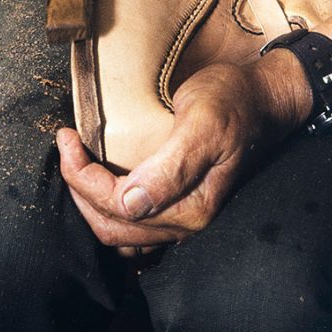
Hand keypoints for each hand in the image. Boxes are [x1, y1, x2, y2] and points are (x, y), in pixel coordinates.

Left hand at [57, 51, 311, 252]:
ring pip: (119, 233)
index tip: (66, 138)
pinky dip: (108, 211)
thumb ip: (170, 166)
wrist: (264, 98)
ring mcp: (184, 220)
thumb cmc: (234, 101)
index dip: (81, 175)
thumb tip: (131, 202)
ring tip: (77, 166)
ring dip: (90, 205)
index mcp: (191, 207)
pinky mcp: (181, 208)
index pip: (117, 205)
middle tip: (66, 149)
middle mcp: (187, 223)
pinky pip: (133, 227)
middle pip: (111, 225)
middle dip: (79, 190)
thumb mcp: (202, 122)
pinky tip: (100, 183)